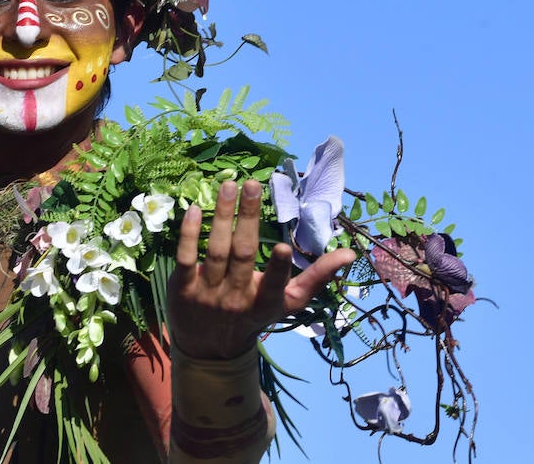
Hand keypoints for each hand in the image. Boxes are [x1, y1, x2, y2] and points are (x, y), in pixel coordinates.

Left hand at [168, 180, 354, 359]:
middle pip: (241, 254)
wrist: (209, 348)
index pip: (273, 285)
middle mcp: (236, 298)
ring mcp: (208, 293)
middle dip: (247, 218)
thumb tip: (350, 253)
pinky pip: (186, 258)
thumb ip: (317, 277)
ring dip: (222, 216)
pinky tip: (195, 208)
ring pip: (215, 250)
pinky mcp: (183, 288)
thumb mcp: (288, 302)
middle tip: (251, 184)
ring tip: (229, 185)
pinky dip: (189, 234)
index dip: (277, 268)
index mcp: (266, 302)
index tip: (282, 247)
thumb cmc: (255, 315)